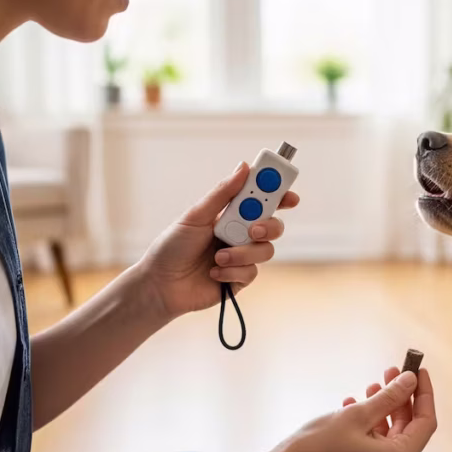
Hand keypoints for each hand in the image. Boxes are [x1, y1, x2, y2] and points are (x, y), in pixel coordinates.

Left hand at [137, 162, 299, 318]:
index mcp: (230, 213)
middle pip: (272, 225)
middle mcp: (240, 233)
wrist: (161, 285)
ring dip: (242, 253)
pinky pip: (252, 272)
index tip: (290, 197)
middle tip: (253, 230)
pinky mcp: (240, 278)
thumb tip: (244, 166)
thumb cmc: (172, 246)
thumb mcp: (195, 215)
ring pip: (265, 250)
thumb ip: (222, 193)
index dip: (279, 195)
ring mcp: (242, 256)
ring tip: (218, 256)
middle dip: (268, 226)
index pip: (261, 199)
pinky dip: (232, 270)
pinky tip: (213, 272)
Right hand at [276, 367, 436, 451]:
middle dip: (400, 400)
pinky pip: (376, 449)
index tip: (418, 370)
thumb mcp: (357, 415)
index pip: (425, 423)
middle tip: (391, 372)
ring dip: (383, 411)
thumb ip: (389, 397)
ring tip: (370, 387)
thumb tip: (411, 380)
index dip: (423, 394)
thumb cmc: (317, 446)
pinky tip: (353, 406)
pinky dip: (370, 427)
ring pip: (390, 438)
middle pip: (408, 431)